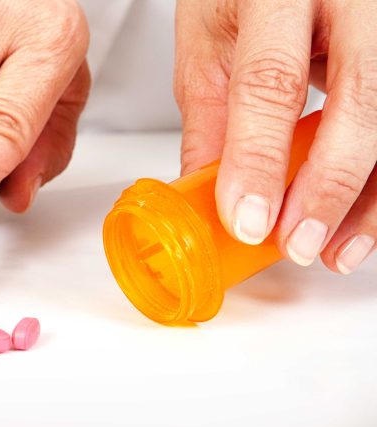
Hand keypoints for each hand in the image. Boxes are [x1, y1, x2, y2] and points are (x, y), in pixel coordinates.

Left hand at [175, 0, 376, 273]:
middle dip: (329, 186)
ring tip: (333, 249)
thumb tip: (206, 192)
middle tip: (296, 244)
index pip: (270, 81)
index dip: (258, 158)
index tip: (247, 220)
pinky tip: (360, 216)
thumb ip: (211, 113)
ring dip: (367, 197)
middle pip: (360, 96)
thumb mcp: (210, 37)